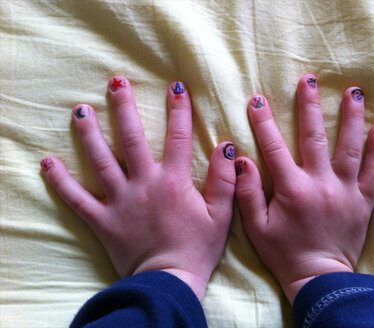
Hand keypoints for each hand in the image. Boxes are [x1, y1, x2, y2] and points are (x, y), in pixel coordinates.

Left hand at [41, 77, 235, 299]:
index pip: (178, 137)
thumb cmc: (197, 249)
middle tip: (115, 83)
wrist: (169, 283)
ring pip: (101, 161)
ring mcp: (120, 201)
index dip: (179, 109)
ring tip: (80, 110)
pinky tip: (48, 163)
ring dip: (90, 133)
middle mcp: (144, 184)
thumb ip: (224, 180)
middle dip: (124, 108)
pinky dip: (61, 181)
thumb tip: (226, 147)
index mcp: (173, 181)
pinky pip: (77, 199)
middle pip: (131, 139)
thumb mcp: (221, 215)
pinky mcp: (103, 219)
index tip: (176, 87)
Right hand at [235, 74, 373, 302]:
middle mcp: (321, 184)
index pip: (275, 148)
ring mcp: (345, 191)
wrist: (319, 278)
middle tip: (309, 79)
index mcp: (292, 189)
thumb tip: (241, 160)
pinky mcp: (363, 201)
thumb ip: (247, 193)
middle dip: (310, 105)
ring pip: (351, 147)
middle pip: (315, 137)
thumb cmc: (284, 253)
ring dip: (351, 117)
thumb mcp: (256, 227)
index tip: (258, 100)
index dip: (264, 122)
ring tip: (353, 91)